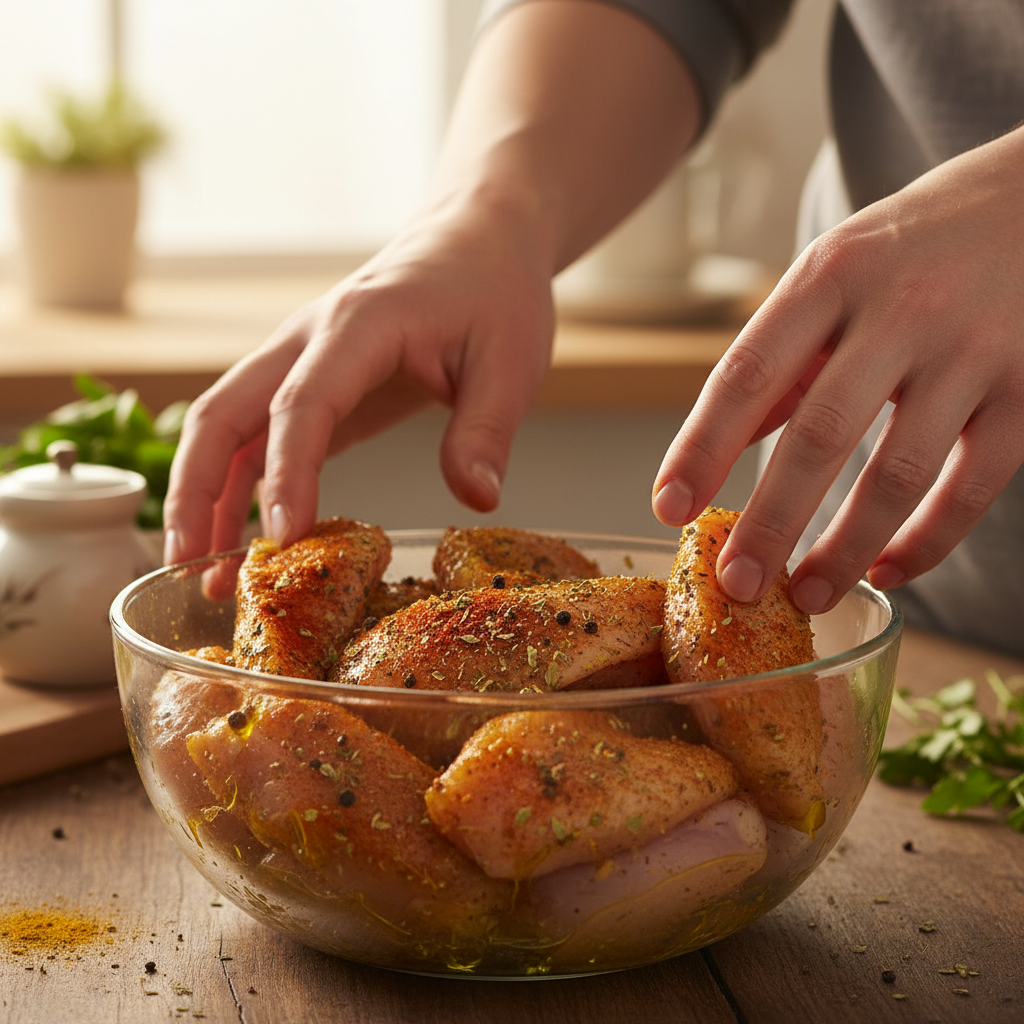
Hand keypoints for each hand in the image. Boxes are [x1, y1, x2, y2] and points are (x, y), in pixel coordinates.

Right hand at [163, 191, 556, 563]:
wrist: (477, 243)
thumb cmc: (494, 292)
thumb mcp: (510, 362)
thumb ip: (486, 431)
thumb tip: (477, 500)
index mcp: (359, 325)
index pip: (303, 403)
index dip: (287, 471)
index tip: (283, 536)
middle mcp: (308, 339)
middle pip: (222, 412)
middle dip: (195, 490)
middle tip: (185, 564)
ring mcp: (300, 362)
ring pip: (224, 427)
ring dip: (203, 497)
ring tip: (199, 573)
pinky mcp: (310, 386)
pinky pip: (257, 439)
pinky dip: (241, 489)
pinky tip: (243, 541)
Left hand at [653, 124, 1023, 613]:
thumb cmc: (913, 249)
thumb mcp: (832, 278)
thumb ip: (776, 363)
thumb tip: (708, 450)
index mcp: (830, 275)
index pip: (747, 373)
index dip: (701, 447)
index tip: (668, 509)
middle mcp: (900, 309)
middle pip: (821, 432)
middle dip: (771, 519)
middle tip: (737, 583)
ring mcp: (972, 349)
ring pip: (900, 471)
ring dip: (845, 547)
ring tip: (805, 596)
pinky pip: (974, 485)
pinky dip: (928, 540)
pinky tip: (887, 573)